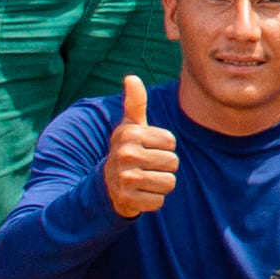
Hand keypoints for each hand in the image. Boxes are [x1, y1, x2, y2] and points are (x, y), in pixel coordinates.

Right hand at [102, 75, 177, 218]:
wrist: (107, 183)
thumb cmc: (127, 149)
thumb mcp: (130, 127)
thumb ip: (135, 103)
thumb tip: (131, 77)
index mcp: (129, 134)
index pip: (171, 142)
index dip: (164, 147)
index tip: (148, 148)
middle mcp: (125, 154)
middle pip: (172, 162)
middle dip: (164, 167)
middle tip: (147, 166)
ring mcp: (125, 178)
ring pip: (169, 182)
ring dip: (161, 184)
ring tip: (145, 179)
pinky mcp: (127, 199)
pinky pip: (159, 201)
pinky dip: (153, 200)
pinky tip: (140, 193)